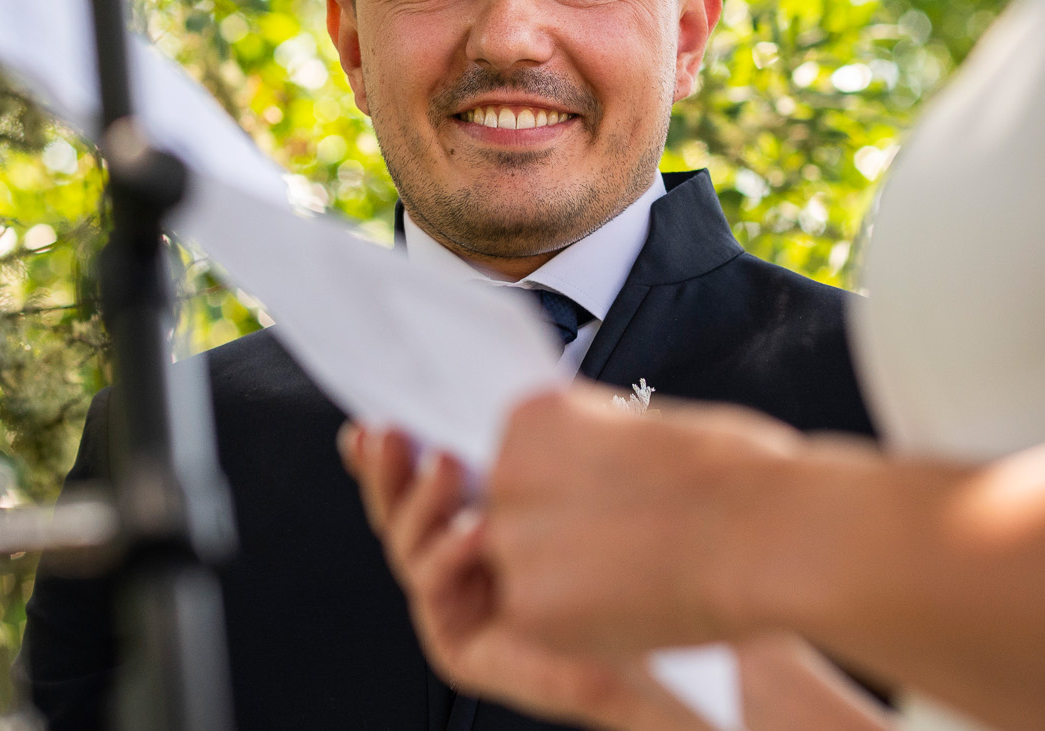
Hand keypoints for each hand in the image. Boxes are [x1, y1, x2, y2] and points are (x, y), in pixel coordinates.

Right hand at [341, 422, 709, 730]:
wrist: (676, 615)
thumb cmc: (638, 546)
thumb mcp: (571, 472)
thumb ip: (524, 440)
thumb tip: (489, 395)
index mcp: (473, 516)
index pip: (416, 480)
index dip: (384, 454)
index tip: (367, 421)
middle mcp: (456, 563)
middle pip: (397, 513)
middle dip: (387, 470)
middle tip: (389, 432)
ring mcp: (454, 606)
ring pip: (407, 549)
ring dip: (421, 505)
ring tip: (447, 465)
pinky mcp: (460, 649)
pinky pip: (433, 594)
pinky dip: (447, 557)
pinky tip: (476, 530)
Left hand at [483, 387, 805, 655]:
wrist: (769, 532)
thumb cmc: (734, 476)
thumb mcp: (644, 428)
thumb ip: (591, 452)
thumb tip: (582, 479)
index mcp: (536, 416)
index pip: (522, 462)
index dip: (570, 490)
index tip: (609, 500)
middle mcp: (509, 471)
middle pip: (513, 517)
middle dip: (560, 536)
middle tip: (626, 543)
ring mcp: (515, 541)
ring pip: (522, 573)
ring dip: (565, 581)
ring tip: (636, 574)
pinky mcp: (530, 608)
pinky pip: (540, 622)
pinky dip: (580, 623)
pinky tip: (633, 601)